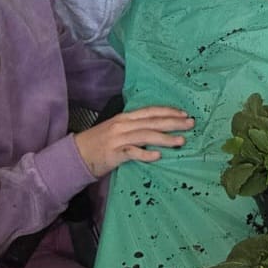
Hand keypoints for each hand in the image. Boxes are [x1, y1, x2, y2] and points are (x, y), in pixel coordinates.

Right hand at [74, 107, 194, 177]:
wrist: (76, 154)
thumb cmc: (99, 142)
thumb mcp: (117, 129)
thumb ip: (134, 126)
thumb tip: (157, 127)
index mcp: (125, 117)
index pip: (150, 111)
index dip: (168, 111)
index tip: (184, 113)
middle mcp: (123, 125)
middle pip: (152, 122)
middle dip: (174, 122)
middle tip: (191, 124)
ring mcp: (118, 139)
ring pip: (146, 136)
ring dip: (165, 138)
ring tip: (181, 141)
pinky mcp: (113, 154)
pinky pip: (132, 153)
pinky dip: (146, 154)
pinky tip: (158, 156)